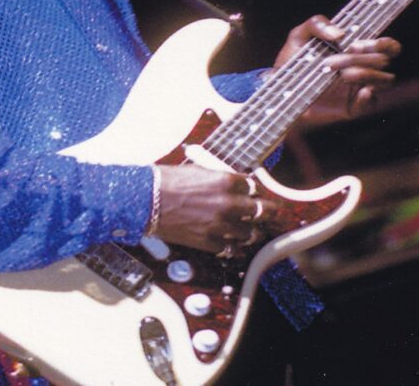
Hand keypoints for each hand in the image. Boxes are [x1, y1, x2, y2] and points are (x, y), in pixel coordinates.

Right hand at [156, 165, 275, 253]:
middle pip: (261, 211)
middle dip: (268, 212)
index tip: (256, 194)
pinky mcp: (209, 242)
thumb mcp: (199, 170)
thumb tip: (233, 184)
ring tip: (255, 231)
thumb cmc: (167, 181)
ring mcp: (220, 225)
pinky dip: (234, 247)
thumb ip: (220, 179)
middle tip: (271, 213)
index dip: (255, 191)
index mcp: (226, 181)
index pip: (253, 187)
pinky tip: (235, 245)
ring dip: (252, 231)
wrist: (147, 200)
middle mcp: (228, 204)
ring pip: (249, 233)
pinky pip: (231, 249)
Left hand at [273, 14, 399, 123]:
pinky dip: (369, 97)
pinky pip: (372, 103)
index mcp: (355, 49)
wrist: (282, 91)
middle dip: (363, 57)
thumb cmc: (294, 61)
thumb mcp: (299, 36)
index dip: (386, 44)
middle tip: (338, 59)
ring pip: (384, 80)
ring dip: (365, 73)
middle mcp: (362, 66)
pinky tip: (359, 91)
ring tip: (342, 74)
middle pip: (383, 60)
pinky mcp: (354, 106)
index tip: (363, 44)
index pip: (386, 46)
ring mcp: (360, 86)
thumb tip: (339, 33)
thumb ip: (317, 23)